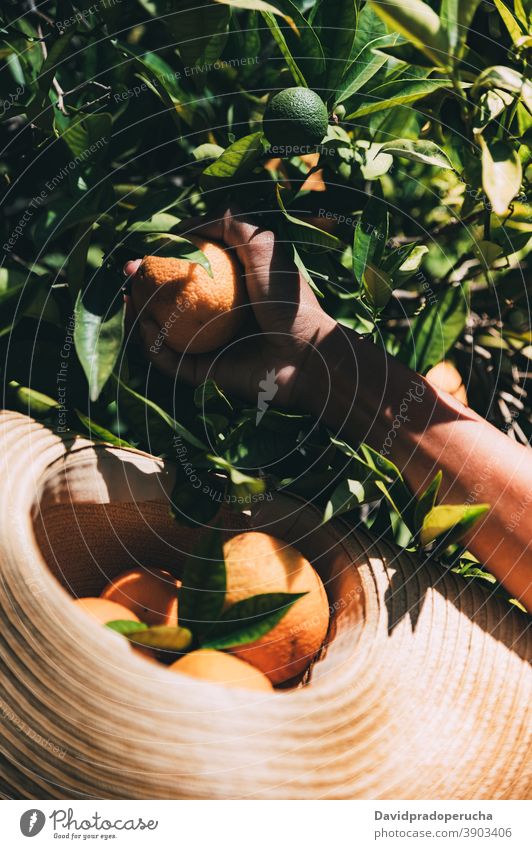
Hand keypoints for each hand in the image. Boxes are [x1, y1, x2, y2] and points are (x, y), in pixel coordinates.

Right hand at [125, 208, 336, 412]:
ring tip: (130, 296)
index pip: (186, 270)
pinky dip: (151, 344)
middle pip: (166, 301)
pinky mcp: (203, 373)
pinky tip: (143, 324)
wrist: (305, 355)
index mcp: (228, 289)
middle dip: (141, 286)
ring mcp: (207, 346)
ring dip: (138, 314)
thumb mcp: (265, 248)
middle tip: (128, 271)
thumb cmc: (289, 301)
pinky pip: (168, 360)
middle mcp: (214, 317)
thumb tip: (200, 219)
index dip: (163, 258)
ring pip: (160, 331)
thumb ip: (236, 225)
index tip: (149, 247)